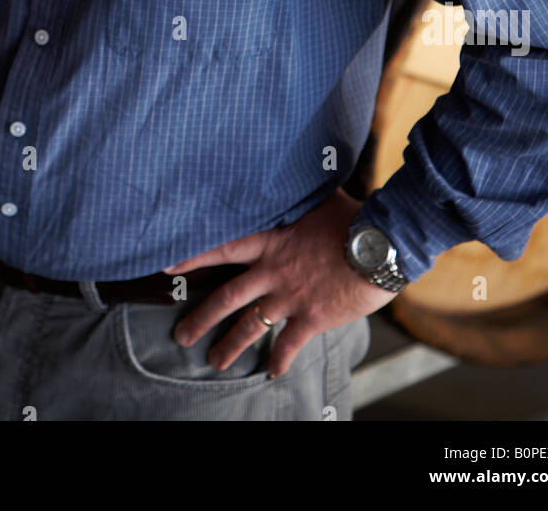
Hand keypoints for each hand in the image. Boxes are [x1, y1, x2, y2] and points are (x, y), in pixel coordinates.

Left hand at [163, 188, 398, 378]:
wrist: (379, 246)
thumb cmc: (352, 219)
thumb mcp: (318, 201)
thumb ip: (299, 200)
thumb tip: (294, 175)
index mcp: (272, 241)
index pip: (223, 248)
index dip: (194, 256)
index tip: (168, 266)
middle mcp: (273, 271)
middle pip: (227, 297)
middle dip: (201, 318)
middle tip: (181, 334)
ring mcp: (290, 297)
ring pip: (250, 325)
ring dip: (230, 345)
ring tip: (214, 360)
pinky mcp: (311, 317)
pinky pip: (289, 344)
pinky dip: (279, 359)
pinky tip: (272, 371)